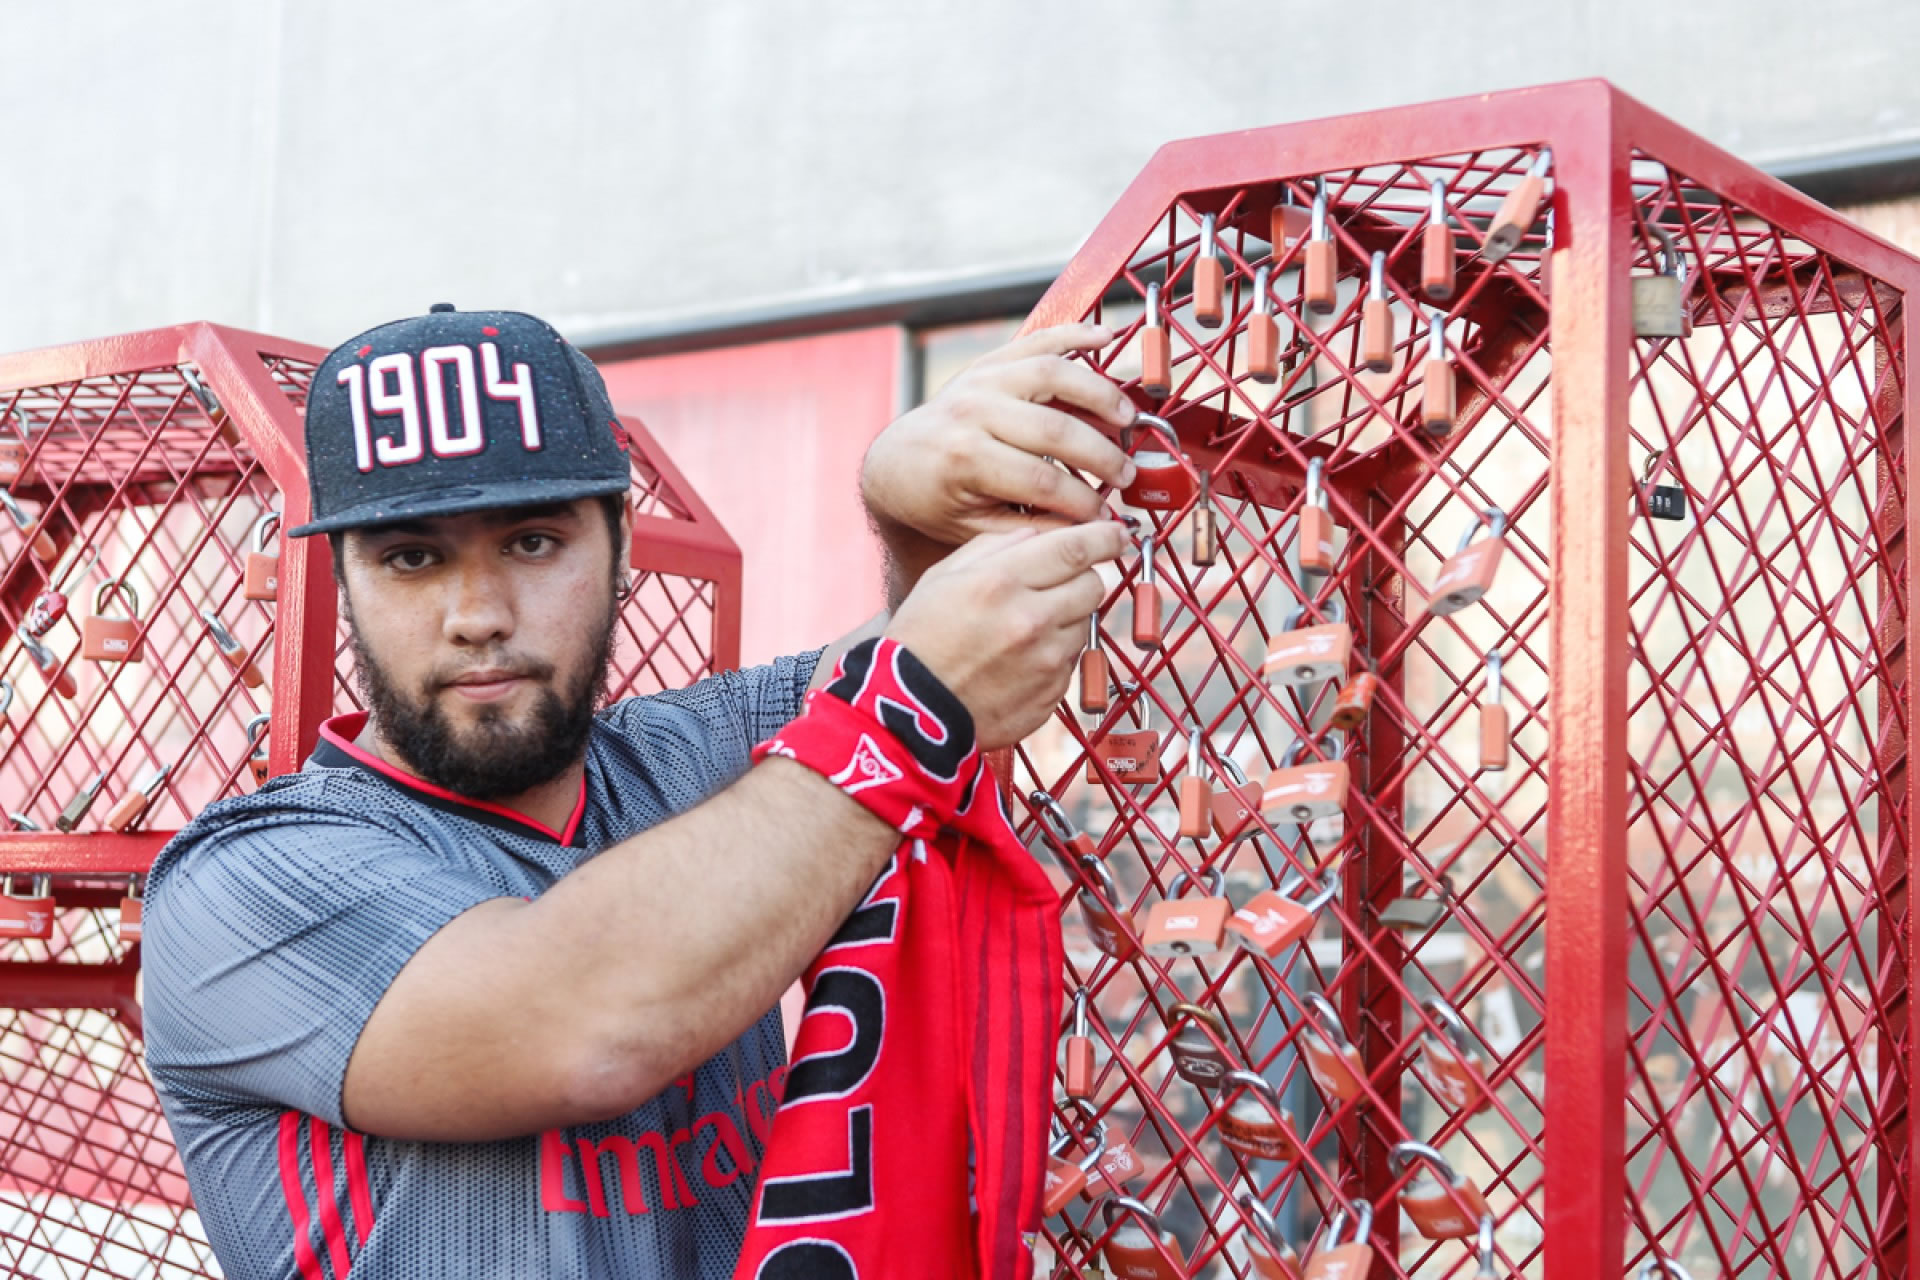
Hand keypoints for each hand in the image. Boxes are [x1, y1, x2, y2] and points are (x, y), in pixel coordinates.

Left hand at [861, 325, 1137, 549]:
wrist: (895, 463)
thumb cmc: (935, 499)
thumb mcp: (973, 528)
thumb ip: (1030, 528)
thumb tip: (1089, 529)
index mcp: (964, 459)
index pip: (1041, 481)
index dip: (1081, 501)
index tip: (1104, 516)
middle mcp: (972, 412)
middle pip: (1054, 429)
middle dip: (1100, 455)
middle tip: (1126, 474)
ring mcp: (981, 380)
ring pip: (1053, 374)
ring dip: (1098, 394)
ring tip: (1127, 419)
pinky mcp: (990, 363)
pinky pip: (1038, 340)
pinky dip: (1074, 334)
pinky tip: (1105, 337)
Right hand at [884, 522, 1129, 750]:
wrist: (912, 711)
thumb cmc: (920, 639)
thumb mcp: (942, 577)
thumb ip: (992, 548)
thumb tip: (1036, 534)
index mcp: (1001, 582)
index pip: (1075, 547)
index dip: (1103, 536)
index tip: (1116, 532)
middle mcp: (1031, 619)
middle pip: (1093, 584)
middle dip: (1084, 577)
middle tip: (1060, 583)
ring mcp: (1046, 661)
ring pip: (1085, 623)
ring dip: (1067, 618)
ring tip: (1025, 628)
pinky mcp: (1052, 693)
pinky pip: (1071, 661)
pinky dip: (1055, 654)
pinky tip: (1020, 659)